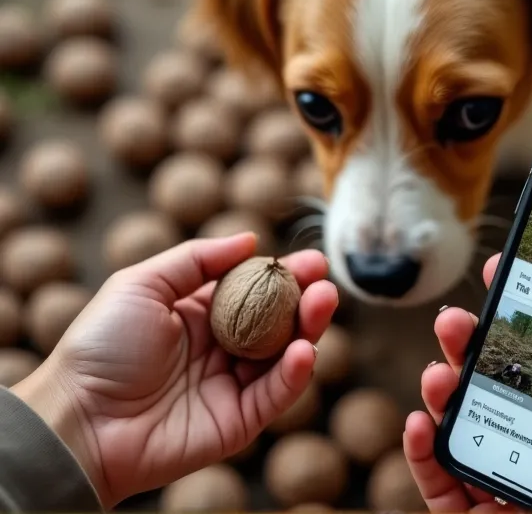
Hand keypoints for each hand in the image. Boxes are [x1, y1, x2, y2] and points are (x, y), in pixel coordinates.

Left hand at [11, 233, 337, 507]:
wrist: (78, 419)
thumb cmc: (101, 346)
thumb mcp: (142, 284)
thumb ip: (197, 259)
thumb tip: (250, 239)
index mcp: (201, 314)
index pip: (255, 289)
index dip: (284, 274)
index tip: (311, 260)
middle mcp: (222, 348)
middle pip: (278, 321)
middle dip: (306, 298)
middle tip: (324, 280)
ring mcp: (232, 385)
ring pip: (285, 355)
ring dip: (310, 329)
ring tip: (323, 302)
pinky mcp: (239, 421)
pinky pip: (275, 395)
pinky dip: (295, 373)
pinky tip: (304, 349)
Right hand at [404, 254, 531, 512]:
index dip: (528, 322)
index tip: (511, 280)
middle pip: (495, 386)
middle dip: (471, 345)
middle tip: (458, 317)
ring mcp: (497, 483)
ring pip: (458, 423)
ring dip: (440, 387)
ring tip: (437, 367)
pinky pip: (433, 479)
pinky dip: (418, 450)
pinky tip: (419, 423)